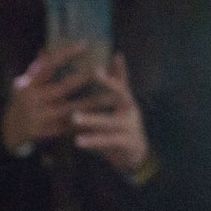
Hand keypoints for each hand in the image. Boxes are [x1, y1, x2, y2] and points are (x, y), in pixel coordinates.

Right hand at [3, 41, 100, 153]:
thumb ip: (36, 69)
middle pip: (63, 87)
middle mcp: (34, 100)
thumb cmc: (22, 102)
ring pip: (72, 109)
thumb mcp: (23, 84)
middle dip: (84, 78)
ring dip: (92, 104)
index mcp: (28, 84)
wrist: (9, 132)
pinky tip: (102, 119)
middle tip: (103, 69)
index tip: (86, 45)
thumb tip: (45, 50)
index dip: (67, 54)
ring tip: (111, 98)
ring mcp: (41, 117)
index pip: (50, 65)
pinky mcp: (47, 132)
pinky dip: (86, 123)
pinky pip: (71, 126)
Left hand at [69, 54, 152, 176]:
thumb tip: (116, 56)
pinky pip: (107, 141)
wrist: (136, 156)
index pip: (123, 80)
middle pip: (122, 94)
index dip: (121, 68)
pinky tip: (77, 141)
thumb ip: (116, 84)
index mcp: (127, 101)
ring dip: (91, 119)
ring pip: (109, 121)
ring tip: (74, 117)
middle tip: (95, 72)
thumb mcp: (119, 106)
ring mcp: (130, 127)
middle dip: (109, 82)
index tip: (116, 54)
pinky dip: (92, 141)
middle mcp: (131, 111)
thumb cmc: (121, 127)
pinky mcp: (127, 143)